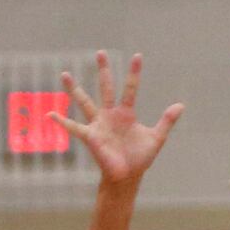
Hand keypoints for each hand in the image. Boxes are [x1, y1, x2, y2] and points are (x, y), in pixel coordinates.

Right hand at [55, 51, 183, 187]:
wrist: (128, 177)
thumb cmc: (140, 158)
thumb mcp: (156, 138)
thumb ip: (166, 121)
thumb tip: (180, 105)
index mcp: (126, 113)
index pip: (131, 88)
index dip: (134, 73)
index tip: (138, 55)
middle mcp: (110, 114)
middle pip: (106, 87)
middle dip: (104, 70)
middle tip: (101, 51)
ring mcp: (99, 124)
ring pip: (85, 101)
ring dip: (74, 89)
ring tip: (64, 74)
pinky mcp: (91, 136)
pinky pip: (74, 127)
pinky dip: (61, 121)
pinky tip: (49, 114)